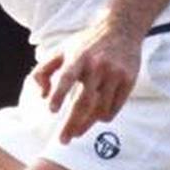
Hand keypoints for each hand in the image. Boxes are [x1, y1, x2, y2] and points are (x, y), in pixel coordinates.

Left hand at [29, 18, 142, 143]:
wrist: (120, 30)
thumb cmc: (85, 44)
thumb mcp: (60, 51)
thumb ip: (43, 71)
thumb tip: (41, 96)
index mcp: (77, 57)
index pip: (66, 77)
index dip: (58, 93)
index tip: (51, 110)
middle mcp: (96, 65)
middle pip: (83, 101)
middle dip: (72, 124)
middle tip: (63, 140)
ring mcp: (114, 73)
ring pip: (100, 109)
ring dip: (87, 123)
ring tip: (78, 129)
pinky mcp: (128, 80)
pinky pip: (114, 107)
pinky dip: (104, 116)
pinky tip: (97, 117)